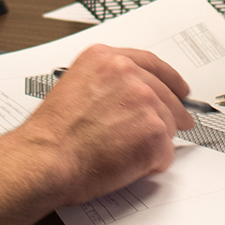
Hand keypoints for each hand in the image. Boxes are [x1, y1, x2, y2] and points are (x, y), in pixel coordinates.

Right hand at [19, 44, 193, 204]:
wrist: (46, 159)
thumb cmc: (52, 134)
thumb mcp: (76, 86)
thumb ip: (108, 84)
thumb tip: (130, 97)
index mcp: (106, 59)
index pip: (150, 63)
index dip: (169, 79)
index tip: (179, 88)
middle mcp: (128, 74)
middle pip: (165, 95)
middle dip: (169, 114)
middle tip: (173, 127)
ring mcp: (144, 101)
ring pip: (167, 125)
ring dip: (154, 142)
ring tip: (125, 153)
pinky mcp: (154, 131)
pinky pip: (165, 152)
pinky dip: (152, 163)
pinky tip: (128, 164)